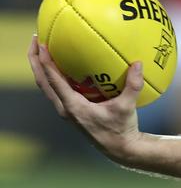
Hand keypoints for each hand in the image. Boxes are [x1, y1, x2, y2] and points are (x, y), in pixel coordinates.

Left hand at [27, 35, 144, 162]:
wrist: (118, 147)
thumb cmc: (120, 128)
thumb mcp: (127, 106)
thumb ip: (133, 85)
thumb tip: (138, 63)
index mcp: (73, 107)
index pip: (54, 81)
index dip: (46, 63)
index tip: (43, 45)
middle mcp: (65, 108)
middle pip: (42, 82)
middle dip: (35, 61)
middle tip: (36, 40)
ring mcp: (67, 109)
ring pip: (46, 86)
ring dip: (41, 67)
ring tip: (42, 48)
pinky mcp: (72, 109)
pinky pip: (57, 88)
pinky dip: (53, 75)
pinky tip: (63, 63)